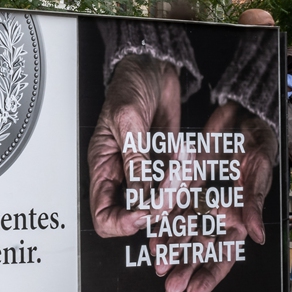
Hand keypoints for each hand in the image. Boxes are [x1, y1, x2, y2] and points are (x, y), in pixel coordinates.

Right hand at [88, 55, 182, 237]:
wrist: (153, 69)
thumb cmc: (130, 87)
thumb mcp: (129, 122)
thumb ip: (135, 161)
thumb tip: (139, 198)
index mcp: (104, 168)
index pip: (104, 216)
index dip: (122, 223)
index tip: (144, 213)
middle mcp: (124, 176)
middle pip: (136, 216)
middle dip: (158, 207)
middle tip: (173, 181)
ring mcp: (148, 173)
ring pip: (163, 204)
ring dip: (178, 188)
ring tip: (181, 158)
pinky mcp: (168, 166)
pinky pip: (180, 186)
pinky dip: (188, 176)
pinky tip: (186, 153)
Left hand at [153, 102, 277, 291]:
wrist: (240, 112)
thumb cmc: (256, 139)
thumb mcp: (256, 167)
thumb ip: (252, 202)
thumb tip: (255, 235)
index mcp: (241, 215)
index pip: (226, 252)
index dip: (211, 274)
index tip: (194, 290)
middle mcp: (219, 213)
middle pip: (201, 249)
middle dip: (186, 269)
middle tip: (170, 286)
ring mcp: (201, 202)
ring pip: (184, 234)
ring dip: (172, 253)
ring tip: (158, 268)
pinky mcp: (185, 188)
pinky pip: (172, 212)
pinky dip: (162, 226)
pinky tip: (152, 241)